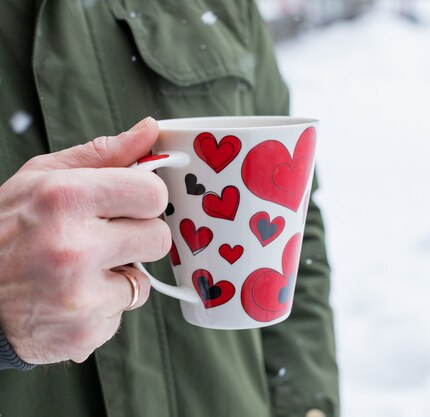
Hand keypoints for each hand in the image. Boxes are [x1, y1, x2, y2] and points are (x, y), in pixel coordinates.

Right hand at [0, 117, 169, 363]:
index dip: (145, 198)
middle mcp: (74, 248)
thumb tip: (150, 130)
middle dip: (137, 237)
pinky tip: (69, 298)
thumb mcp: (42, 177)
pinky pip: (122, 313)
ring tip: (78, 271)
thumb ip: (103, 154)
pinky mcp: (85, 332)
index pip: (153, 194)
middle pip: (158, 238)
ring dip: (120, 276)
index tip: (130, 203)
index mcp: (66, 198)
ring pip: (144, 280)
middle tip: (101, 239)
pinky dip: (103, 307)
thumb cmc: (6, 229)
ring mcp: (80, 296)